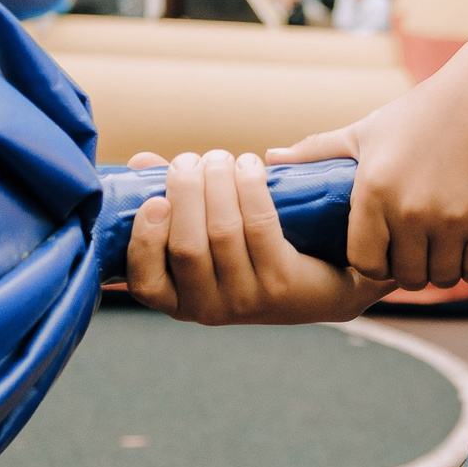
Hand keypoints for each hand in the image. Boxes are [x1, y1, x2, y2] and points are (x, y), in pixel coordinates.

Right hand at [121, 149, 391, 323]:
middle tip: (191, 160)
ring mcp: (247, 299)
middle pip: (187, 246)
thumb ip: (172, 201)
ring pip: (223, 233)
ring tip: (220, 157)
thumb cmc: (254, 251)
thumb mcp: (208, 233)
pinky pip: (260, 227)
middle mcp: (209, 309)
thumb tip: (140, 162)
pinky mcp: (282, 282)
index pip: (146, 282)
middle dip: (186, 193)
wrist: (327, 283)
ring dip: (219, 184)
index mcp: (180, 301)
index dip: (145, 240)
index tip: (155, 199)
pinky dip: (250, 189)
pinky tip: (250, 165)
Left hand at [269, 39, 467, 288]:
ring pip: (442, 278)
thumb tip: (269, 159)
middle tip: (418, 256)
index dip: (374, 263)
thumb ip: (318, 151)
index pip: (364, 263)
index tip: (385, 253)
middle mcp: (410, 210)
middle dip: (411, 271)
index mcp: (373, 191)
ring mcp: (452, 218)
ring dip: (442, 272)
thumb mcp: (368, 129)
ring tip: (444, 255)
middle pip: (406, 277)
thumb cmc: (425, 109)